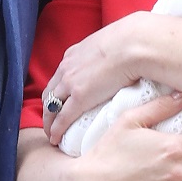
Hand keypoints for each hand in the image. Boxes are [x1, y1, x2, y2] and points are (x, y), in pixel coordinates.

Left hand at [43, 13, 148, 144]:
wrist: (132, 44)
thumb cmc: (130, 42)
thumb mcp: (109, 44)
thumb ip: (107, 53)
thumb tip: (119, 59)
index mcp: (74, 55)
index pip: (59, 76)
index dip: (57, 91)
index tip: (60, 101)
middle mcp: (67, 68)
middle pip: (50, 91)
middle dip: (49, 107)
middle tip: (51, 120)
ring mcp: (70, 83)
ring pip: (51, 106)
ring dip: (49, 120)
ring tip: (51, 132)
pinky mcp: (79, 98)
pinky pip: (62, 118)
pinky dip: (56, 129)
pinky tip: (55, 139)